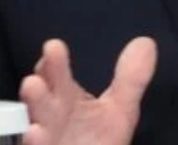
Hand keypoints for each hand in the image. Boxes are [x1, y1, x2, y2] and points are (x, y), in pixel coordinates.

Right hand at [18, 37, 157, 144]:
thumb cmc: (96, 140)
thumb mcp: (119, 110)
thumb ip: (130, 79)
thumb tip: (146, 42)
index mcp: (65, 99)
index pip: (55, 76)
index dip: (53, 63)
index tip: (53, 47)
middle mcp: (49, 120)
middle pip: (40, 104)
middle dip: (36, 93)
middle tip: (33, 81)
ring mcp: (43, 140)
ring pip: (33, 133)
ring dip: (31, 129)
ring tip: (35, 124)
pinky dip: (34, 144)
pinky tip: (36, 136)